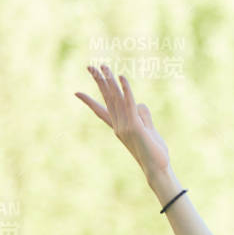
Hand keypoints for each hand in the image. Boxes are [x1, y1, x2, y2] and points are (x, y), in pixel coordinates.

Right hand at [75, 63, 171, 182]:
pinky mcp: (134, 126)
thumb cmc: (154, 152)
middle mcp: (118, 125)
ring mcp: (125, 125)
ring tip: (103, 66)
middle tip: (90, 66)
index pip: (101, 111)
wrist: (157, 169)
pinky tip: (121, 77)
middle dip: (98, 81)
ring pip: (116, 98)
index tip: (76, 92)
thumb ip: (143, 116)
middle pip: (107, 99)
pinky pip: (129, 103)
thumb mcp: (148, 130)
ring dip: (110, 80)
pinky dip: (126, 89)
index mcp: (119, 127)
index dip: (89, 101)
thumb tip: (140, 104)